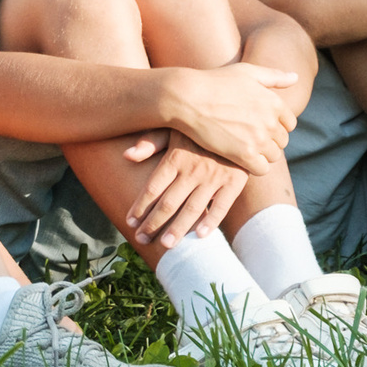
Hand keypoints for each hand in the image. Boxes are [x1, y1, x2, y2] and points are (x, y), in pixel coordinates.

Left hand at [122, 131, 245, 247]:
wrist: (239, 121)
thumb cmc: (199, 126)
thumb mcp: (174, 127)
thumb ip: (150, 142)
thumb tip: (126, 156)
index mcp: (175, 158)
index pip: (152, 188)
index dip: (140, 207)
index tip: (130, 222)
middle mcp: (192, 170)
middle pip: (169, 203)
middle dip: (153, 224)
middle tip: (141, 239)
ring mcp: (214, 177)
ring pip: (193, 209)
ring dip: (178, 229)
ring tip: (166, 245)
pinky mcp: (234, 182)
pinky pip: (222, 206)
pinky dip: (211, 222)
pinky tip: (200, 236)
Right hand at [159, 62, 302, 172]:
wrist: (185, 97)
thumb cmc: (213, 82)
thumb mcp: (245, 72)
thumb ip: (273, 76)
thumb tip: (296, 78)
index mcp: (274, 102)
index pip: (289, 124)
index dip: (274, 125)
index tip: (255, 124)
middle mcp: (270, 121)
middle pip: (281, 141)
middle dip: (268, 140)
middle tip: (245, 136)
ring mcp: (258, 139)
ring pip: (273, 156)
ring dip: (261, 154)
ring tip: (241, 147)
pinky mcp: (244, 154)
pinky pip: (261, 169)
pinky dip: (253, 166)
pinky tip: (239, 158)